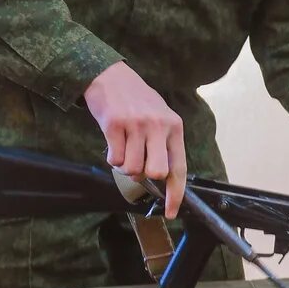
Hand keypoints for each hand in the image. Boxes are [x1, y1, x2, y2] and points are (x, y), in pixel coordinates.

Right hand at [85, 61, 187, 216]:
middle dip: (145, 176)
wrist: (109, 75)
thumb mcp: (159, 116)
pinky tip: (114, 142)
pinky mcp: (115, 125)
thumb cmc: (136, 99)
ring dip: (125, 165)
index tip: (172, 211)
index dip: (176, 193)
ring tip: (124, 147)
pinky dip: (112, 157)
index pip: (178, 167)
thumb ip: (163, 144)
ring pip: (132, 169)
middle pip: (155, 173)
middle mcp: (158, 126)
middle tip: (138, 162)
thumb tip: (161, 178)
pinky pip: (114, 160)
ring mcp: (136, 125)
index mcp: (173, 127)